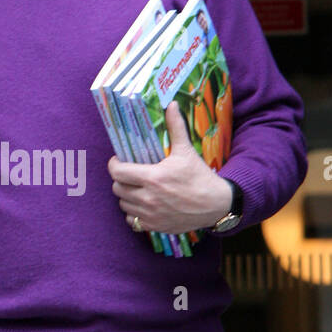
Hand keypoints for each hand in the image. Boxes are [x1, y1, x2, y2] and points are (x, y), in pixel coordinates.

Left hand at [108, 101, 232, 233]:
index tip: (119, 160)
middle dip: (120, 179)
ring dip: (126, 196)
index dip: (114, 164)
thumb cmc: (200, 176)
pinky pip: (133, 221)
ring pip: (123, 205)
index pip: (117, 172)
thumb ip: (175, 127)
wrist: (216, 204)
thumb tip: (171, 105)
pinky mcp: (155, 226)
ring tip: (136, 188)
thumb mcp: (186, 151)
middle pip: (117, 188)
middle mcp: (148, 198)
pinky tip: (142, 205)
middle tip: (129, 173)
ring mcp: (151, 215)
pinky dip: (134, 214)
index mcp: (153, 178)